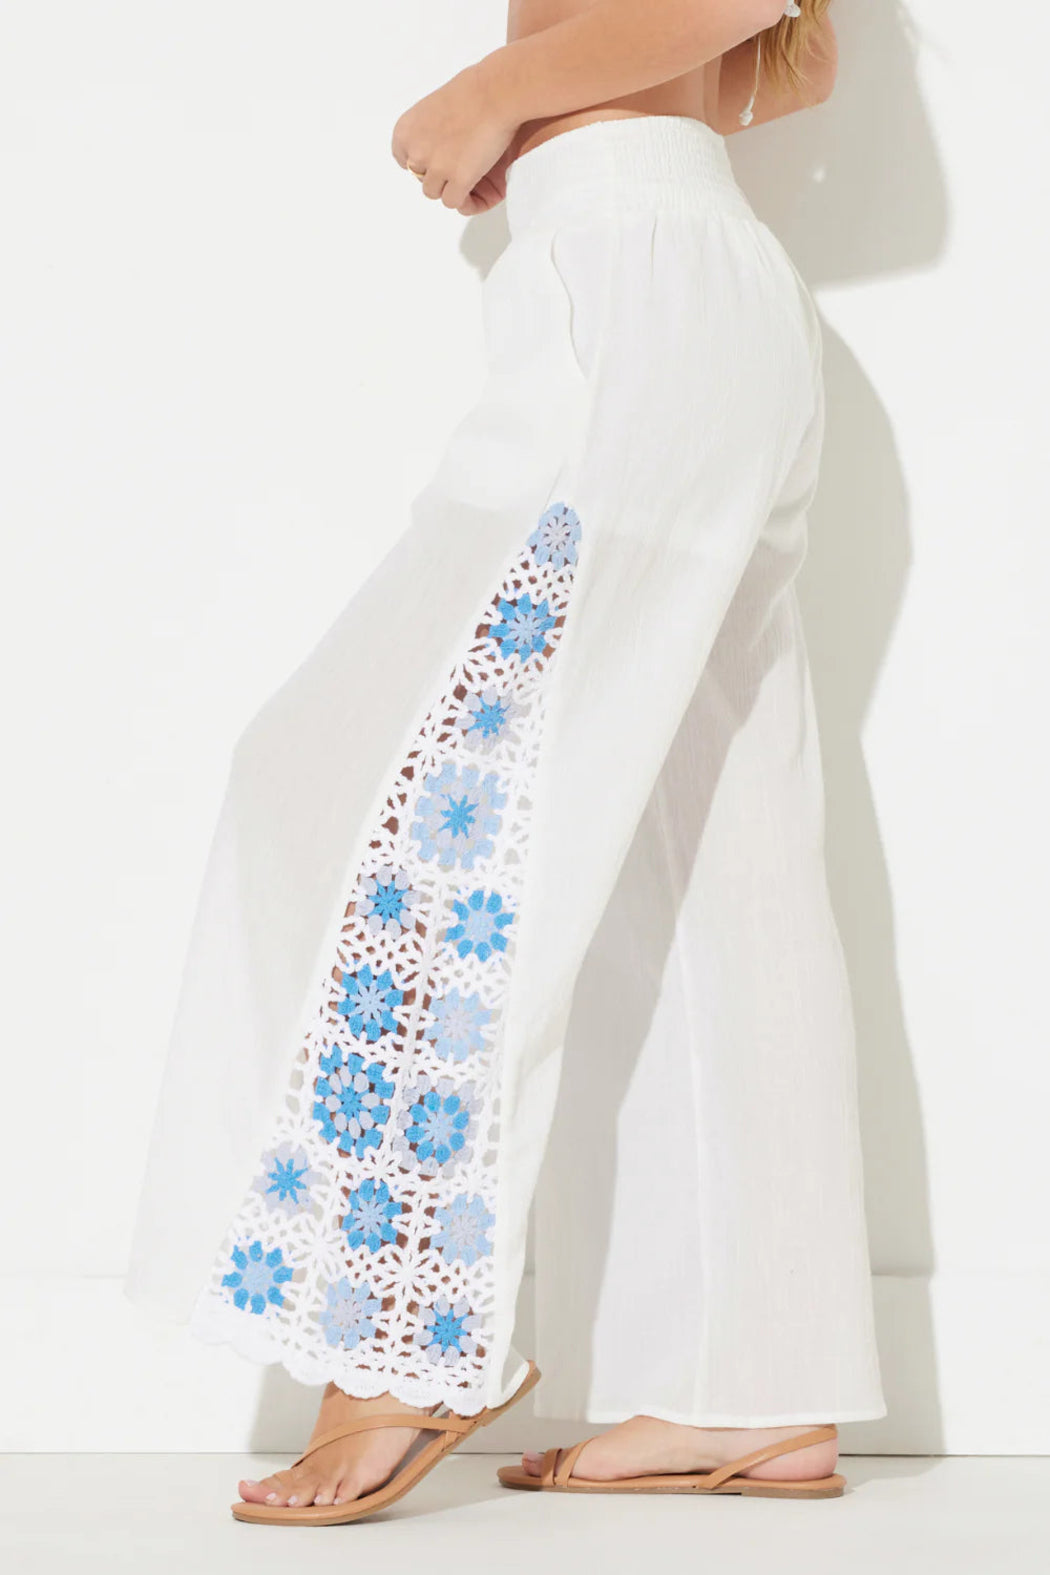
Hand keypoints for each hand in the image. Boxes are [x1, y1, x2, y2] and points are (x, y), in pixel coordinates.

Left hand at [392, 61, 518, 214]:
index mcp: (405, 132)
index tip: (438, 155)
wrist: (495, 94)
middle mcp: (415, 152)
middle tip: (457, 158)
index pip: (403, 160)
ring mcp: (436, 168)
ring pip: (434, 192)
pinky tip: (473, 178)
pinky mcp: (458, 180)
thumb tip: (428, 147)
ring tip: (466, 166)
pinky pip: (452, 201)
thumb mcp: (432, 107)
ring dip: (448, 184)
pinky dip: (462, 195)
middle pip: (419, 177)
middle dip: (436, 172)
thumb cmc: (470, 93)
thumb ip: (423, 130)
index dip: (423, 160)